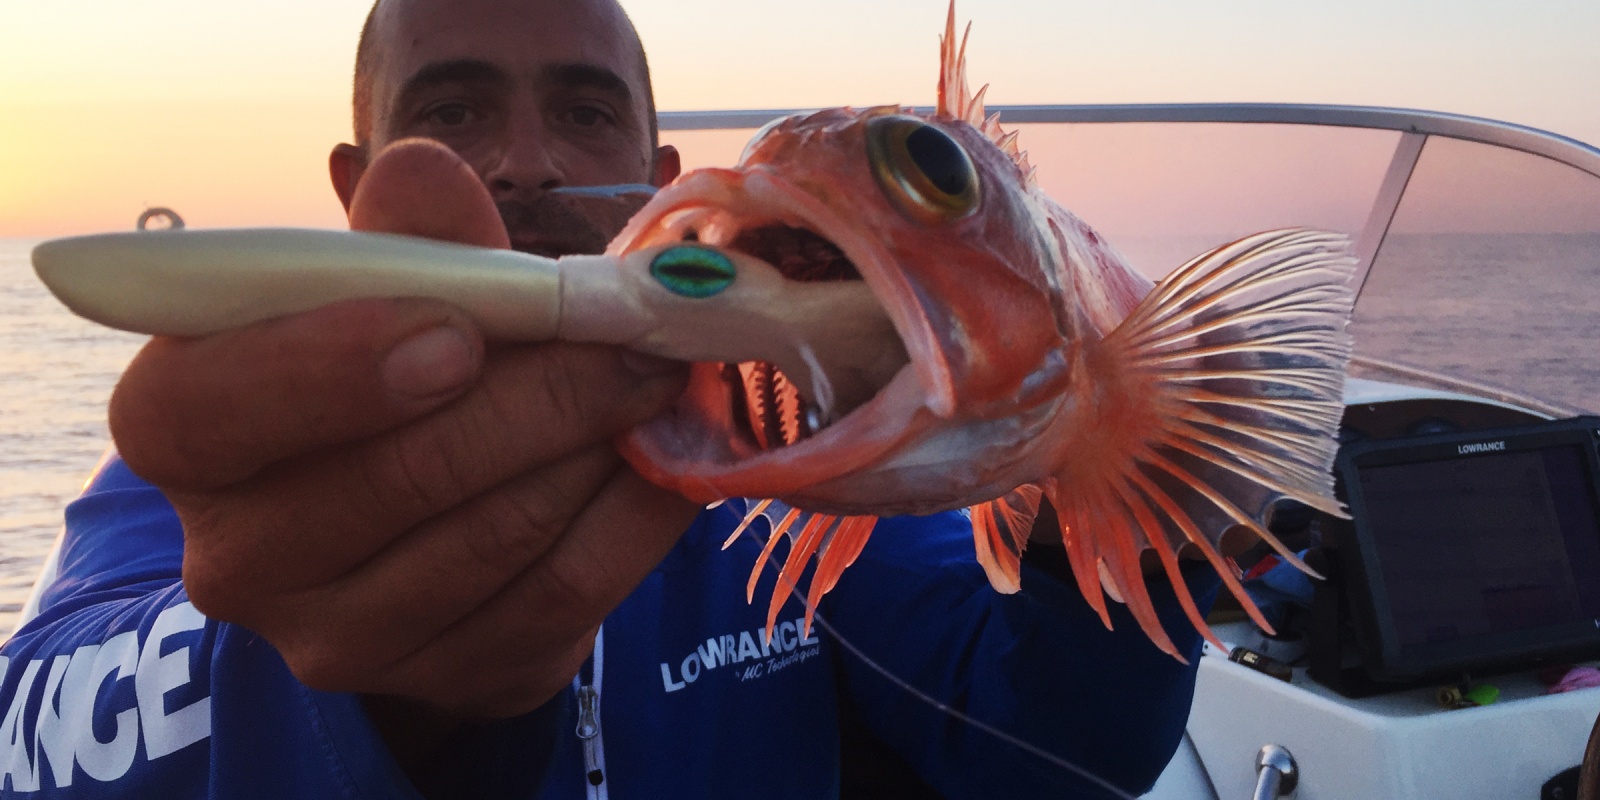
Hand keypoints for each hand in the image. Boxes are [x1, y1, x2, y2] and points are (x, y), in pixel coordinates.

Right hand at [109, 138, 699, 719]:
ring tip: (661, 377)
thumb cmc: (390, 371)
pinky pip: (566, 593)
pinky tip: (672, 455)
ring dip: (600, 444)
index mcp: (183, 431)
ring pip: (498, 537)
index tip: (458, 331)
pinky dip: (635, 514)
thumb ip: (403, 240)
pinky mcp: (449, 676)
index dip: (337, 365)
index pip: (216, 405)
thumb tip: (426, 172)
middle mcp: (238, 557)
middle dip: (540, 392)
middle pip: (399, 476)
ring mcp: (341, 638)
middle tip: (637, 336)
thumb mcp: (383, 292)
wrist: (422, 524)